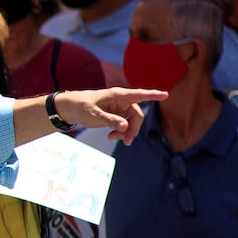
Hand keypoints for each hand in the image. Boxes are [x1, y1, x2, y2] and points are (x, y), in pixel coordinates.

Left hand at [52, 86, 168, 144]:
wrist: (71, 109)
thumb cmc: (81, 106)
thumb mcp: (94, 114)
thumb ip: (109, 120)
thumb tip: (125, 126)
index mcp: (118, 95)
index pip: (139, 94)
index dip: (153, 95)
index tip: (166, 95)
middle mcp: (122, 101)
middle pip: (137, 116)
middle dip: (134, 129)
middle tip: (127, 142)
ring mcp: (120, 109)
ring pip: (132, 123)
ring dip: (127, 133)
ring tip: (113, 138)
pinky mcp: (117, 116)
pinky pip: (126, 126)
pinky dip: (121, 133)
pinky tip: (111, 137)